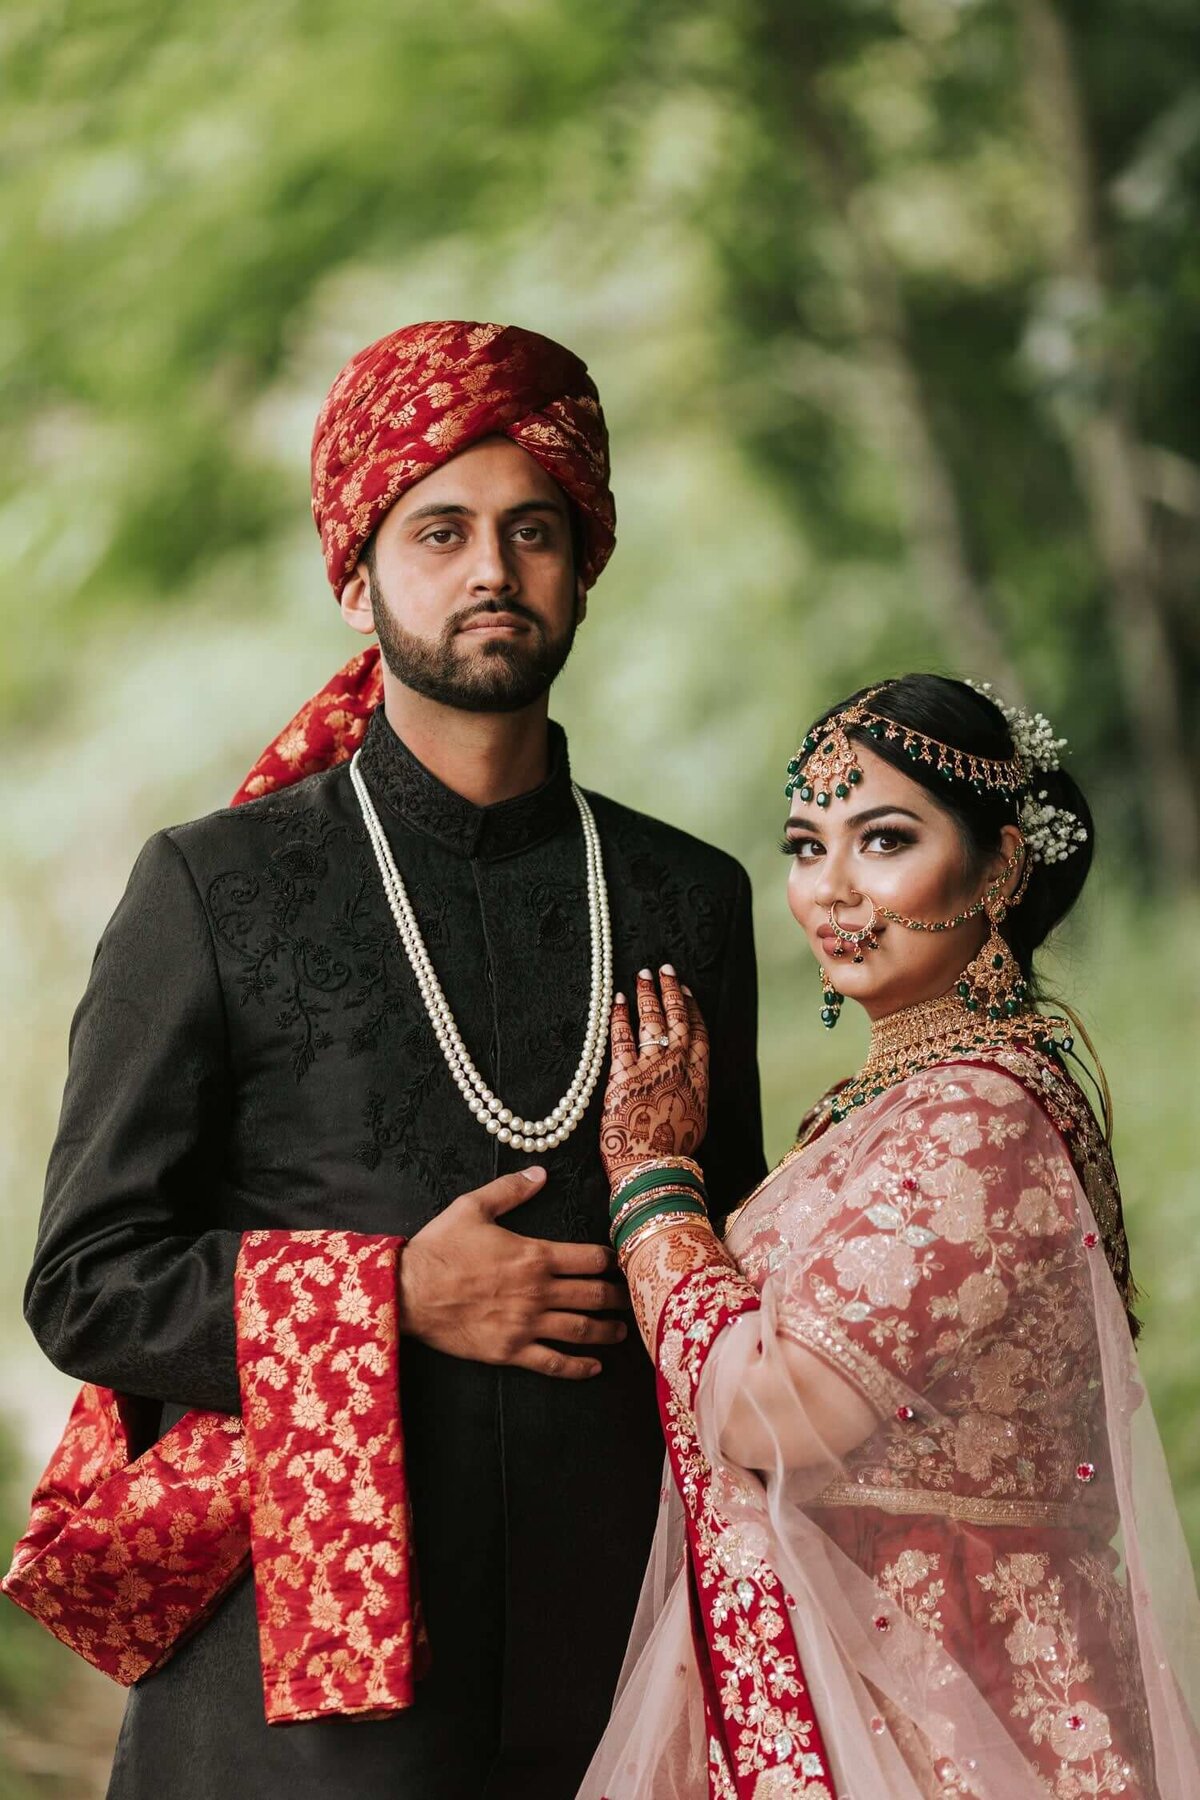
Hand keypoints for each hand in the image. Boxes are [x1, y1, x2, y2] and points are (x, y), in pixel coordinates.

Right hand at [397, 1167, 627, 1378]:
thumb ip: (510, 1189)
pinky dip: (578, 1367)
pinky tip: (594, 1367)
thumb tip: (540, 1173)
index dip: (610, 1260)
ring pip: (580, 1330)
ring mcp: (525, 1324)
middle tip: (630, 1297)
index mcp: (534, 1255)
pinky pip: (553, 1362)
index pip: (590, 1258)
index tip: (619, 1263)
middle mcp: (537, 1291)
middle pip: (593, 1295)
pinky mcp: (510, 1351)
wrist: (408, 1291)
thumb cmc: (440, 1247)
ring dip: (606, 1331)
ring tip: (621, 1331)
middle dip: (617, 1297)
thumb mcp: (473, 1207)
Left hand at [600, 965, 709, 1187]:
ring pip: (653, 1021)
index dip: (693, 1010)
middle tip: (666, 969)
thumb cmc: (671, 1155)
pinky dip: (619, 1016)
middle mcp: (679, 1068)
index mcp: (699, 1081)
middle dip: (672, 990)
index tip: (688, 992)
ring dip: (648, 993)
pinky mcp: (623, 1075)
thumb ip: (691, 1095)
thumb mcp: (694, 1122)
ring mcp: (652, 1069)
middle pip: (678, 1020)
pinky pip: (621, 1037)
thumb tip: (687, 1083)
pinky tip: (617, 1000)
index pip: (699, 1035)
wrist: (652, 1171)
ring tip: (643, 974)